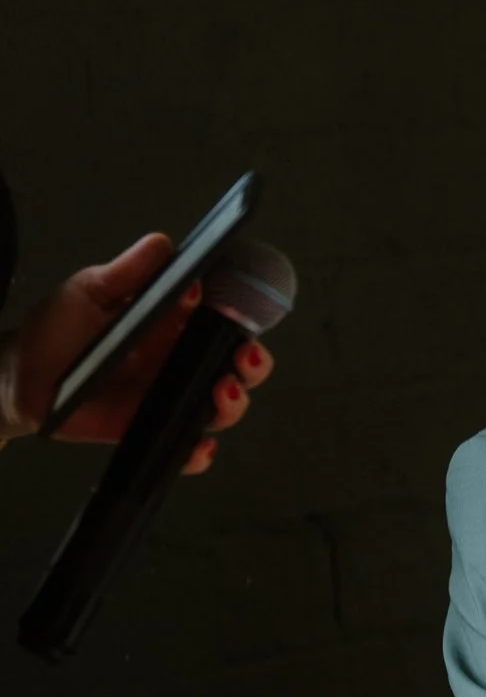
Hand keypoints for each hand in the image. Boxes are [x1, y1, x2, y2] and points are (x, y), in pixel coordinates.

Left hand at [0, 234, 273, 473]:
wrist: (20, 377)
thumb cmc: (56, 329)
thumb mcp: (90, 290)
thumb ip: (128, 272)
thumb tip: (163, 244)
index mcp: (173, 324)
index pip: (224, 320)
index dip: (243, 318)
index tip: (240, 313)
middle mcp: (178, 361)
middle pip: (236, 366)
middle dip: (252, 364)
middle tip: (244, 357)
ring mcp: (167, 398)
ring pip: (220, 408)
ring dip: (233, 404)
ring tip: (220, 392)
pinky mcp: (150, 430)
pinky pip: (185, 448)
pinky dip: (197, 452)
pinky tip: (198, 445)